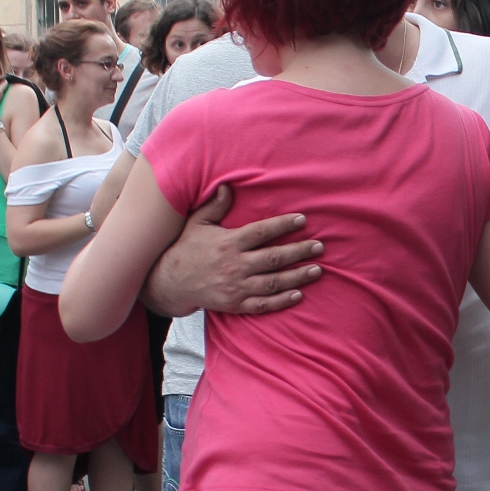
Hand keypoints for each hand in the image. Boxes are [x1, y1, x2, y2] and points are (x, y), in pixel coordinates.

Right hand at [144, 184, 325, 316]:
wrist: (170, 282)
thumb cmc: (186, 249)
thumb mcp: (197, 223)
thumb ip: (215, 206)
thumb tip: (228, 186)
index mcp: (228, 243)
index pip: (261, 232)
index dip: (283, 225)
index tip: (302, 220)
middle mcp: (234, 265)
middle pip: (274, 258)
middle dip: (299, 251)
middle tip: (319, 247)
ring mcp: (236, 286)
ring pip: (273, 282)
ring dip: (297, 276)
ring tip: (317, 270)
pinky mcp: (235, 304)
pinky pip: (263, 304)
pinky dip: (281, 301)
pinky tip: (299, 294)